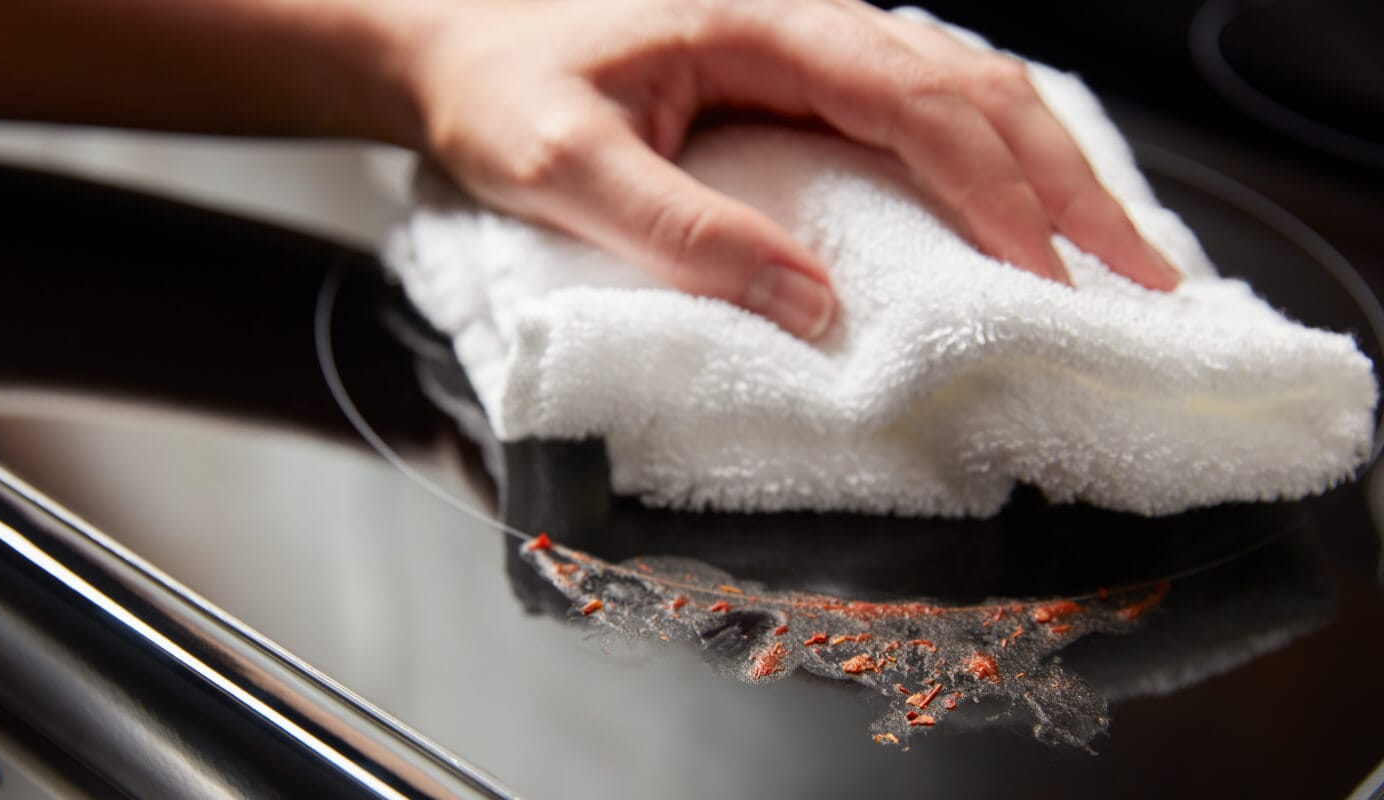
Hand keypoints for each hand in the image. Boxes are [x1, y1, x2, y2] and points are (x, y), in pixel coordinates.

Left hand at [388, 0, 1179, 338]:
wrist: (449, 33)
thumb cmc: (496, 86)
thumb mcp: (561, 164)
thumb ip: (680, 228)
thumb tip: (813, 305)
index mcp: (763, 24)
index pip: (916, 100)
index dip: (995, 188)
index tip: (1051, 275)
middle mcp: (806, 19)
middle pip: (976, 86)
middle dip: (1065, 182)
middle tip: (1142, 274)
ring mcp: (810, 41)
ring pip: (967, 87)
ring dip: (1049, 168)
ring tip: (1115, 248)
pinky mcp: (801, 75)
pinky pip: (925, 103)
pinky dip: (994, 157)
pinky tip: (1025, 206)